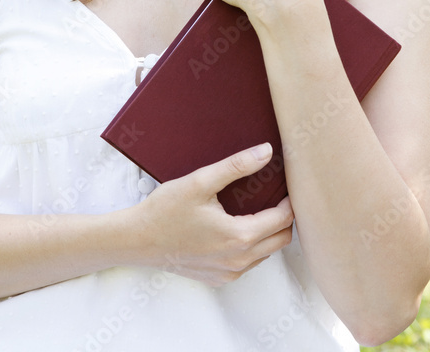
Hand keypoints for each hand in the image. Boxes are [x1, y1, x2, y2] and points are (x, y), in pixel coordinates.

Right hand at [130, 143, 294, 286]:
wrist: (138, 240)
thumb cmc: (166, 210)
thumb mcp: (200, 181)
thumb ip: (236, 166)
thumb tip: (266, 151)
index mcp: (239, 237)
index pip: (283, 219)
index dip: (291, 200)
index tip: (289, 183)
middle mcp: (239, 261)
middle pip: (280, 239)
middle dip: (285, 217)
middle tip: (278, 193)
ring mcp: (229, 273)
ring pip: (265, 252)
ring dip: (269, 232)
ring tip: (260, 207)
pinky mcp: (219, 278)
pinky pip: (248, 263)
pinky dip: (252, 246)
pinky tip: (237, 226)